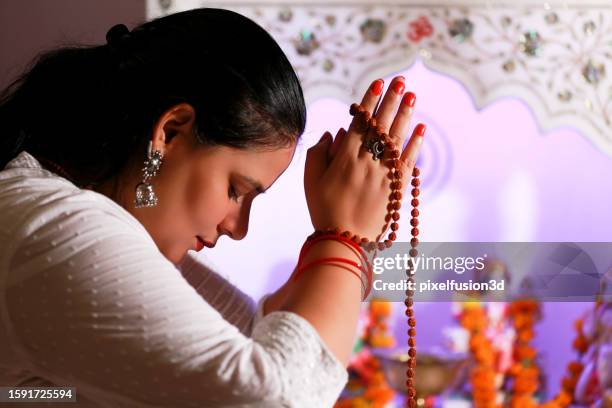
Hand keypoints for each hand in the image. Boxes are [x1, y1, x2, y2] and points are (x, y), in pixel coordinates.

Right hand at [304, 76, 424, 240]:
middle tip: (401, 80)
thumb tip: (333, 133)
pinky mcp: (396, 187)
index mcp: (345, 158)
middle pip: (382, 125)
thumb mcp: (311, 180)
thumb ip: (318, 153)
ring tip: (412, 95)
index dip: (370, 101)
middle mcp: (367, 162)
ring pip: (397, 138)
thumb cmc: (323, 209)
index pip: (361, 122)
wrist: (345, 240)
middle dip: (391, 100)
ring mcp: (384, 174)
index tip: (378, 82)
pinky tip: (421, 127)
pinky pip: (409, 161)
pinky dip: (416, 143)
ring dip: (405, 115)